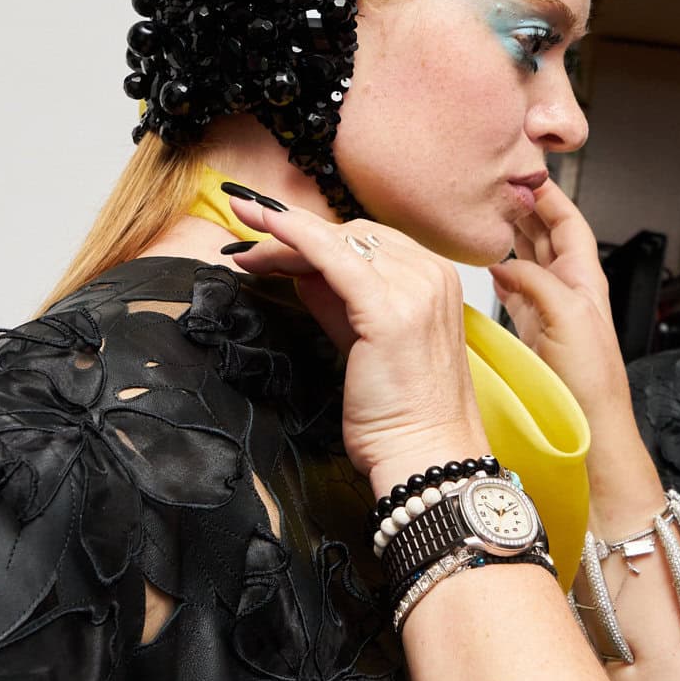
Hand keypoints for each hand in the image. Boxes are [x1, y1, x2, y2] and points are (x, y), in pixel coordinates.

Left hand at [226, 195, 487, 494]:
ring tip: (245, 251)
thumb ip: (337, 300)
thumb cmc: (400, 413)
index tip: (269, 234)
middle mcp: (430, 275)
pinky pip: (331, 256)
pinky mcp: (388, 309)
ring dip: (284, 239)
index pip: (367, 240)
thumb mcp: (364, 340)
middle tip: (248, 249)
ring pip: (336, 242)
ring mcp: (414, 288)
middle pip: (350, 235)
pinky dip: (294, 235)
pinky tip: (265, 225)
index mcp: (434, 279)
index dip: (314, 236)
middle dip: (293, 235)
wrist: (424, 454)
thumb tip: (300, 268)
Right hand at [491, 182, 627, 425]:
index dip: (550, 196)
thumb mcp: (567, 314)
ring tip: (490, 216)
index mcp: (585, 278)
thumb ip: (536, 280)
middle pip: (547, 236)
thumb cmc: (591, 377)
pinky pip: (516, 292)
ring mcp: (550, 309)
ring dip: (512, 237)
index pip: (568, 222)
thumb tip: (503, 264)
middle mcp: (569, 289)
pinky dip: (502, 274)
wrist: (591, 424)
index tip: (526, 173)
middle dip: (526, 209)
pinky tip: (491, 266)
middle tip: (500, 188)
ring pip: (529, 261)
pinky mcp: (533, 331)